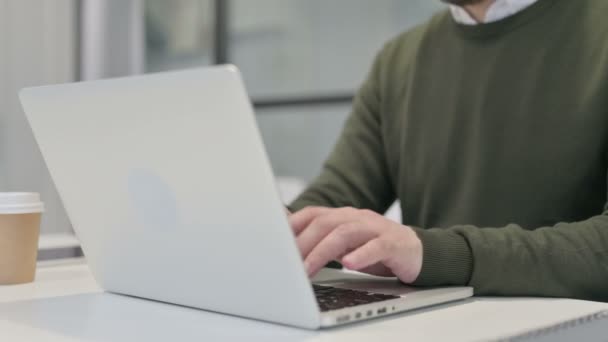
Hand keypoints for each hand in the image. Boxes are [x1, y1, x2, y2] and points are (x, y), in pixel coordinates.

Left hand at [289, 206, 422, 283]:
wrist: (418, 253)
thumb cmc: (377, 249)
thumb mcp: (346, 244)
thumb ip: (321, 240)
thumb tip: (288, 243)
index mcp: (344, 216)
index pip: (313, 214)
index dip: (292, 225)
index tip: (274, 243)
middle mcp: (358, 218)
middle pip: (325, 223)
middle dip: (302, 243)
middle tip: (286, 263)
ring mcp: (376, 229)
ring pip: (345, 233)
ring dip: (322, 251)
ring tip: (307, 269)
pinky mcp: (394, 244)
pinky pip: (376, 247)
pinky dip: (361, 255)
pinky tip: (349, 264)